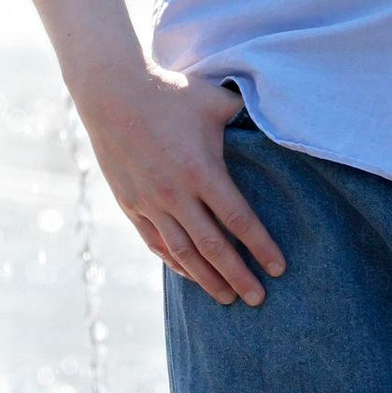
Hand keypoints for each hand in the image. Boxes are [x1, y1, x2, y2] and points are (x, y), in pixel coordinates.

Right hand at [80, 70, 285, 304]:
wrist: (111, 92)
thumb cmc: (171, 92)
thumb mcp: (215, 101)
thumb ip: (247, 117)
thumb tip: (280, 120)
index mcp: (201, 171)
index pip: (239, 220)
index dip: (261, 248)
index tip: (279, 268)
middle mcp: (175, 193)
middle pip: (213, 247)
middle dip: (238, 276)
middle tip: (259, 299)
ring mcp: (150, 202)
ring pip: (183, 252)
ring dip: (207, 279)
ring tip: (227, 298)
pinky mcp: (131, 204)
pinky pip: (156, 243)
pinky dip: (176, 263)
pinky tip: (191, 275)